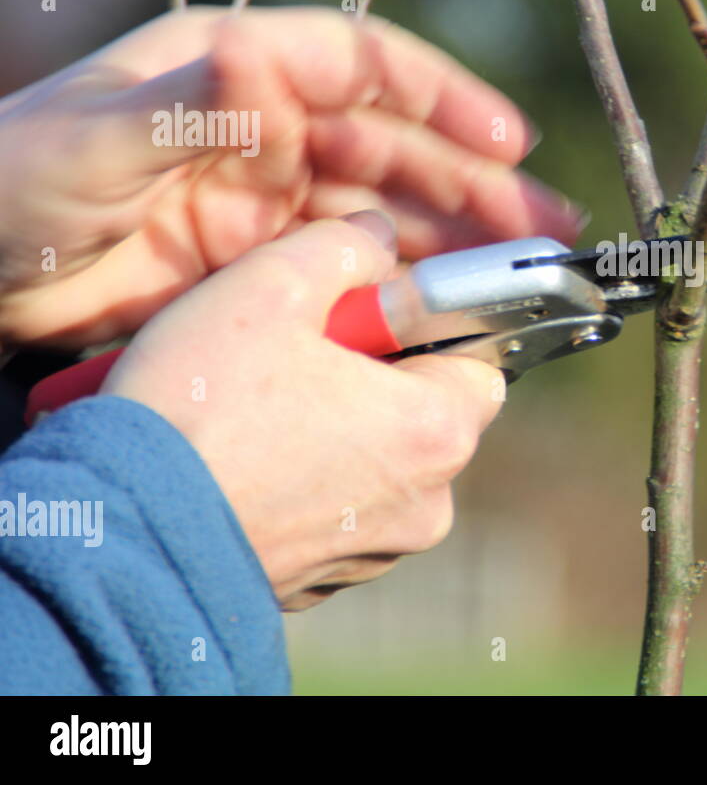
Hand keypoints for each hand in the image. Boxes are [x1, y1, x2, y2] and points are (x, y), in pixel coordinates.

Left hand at [0, 6, 581, 348]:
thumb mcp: (88, 143)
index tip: (508, 140)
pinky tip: (447, 310)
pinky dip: (403, 286)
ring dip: (457, 239)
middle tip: (545, 229)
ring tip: (522, 274)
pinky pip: (354, 268)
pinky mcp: (265, 261)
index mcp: (239, 68)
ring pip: (389, 211)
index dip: (445, 98)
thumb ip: (181, 107)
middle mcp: (270, 125)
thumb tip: (260, 58)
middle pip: (397, 147)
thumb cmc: (11, 187)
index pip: (366, 67)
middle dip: (477, 184)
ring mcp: (272, 196)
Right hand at [103, 211, 502, 609]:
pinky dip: (300, 475)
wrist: (121, 535)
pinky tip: (241, 453)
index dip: (424, 320)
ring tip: (255, 401)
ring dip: (332, 421)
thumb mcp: (271, 287)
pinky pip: (331, 505)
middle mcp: (425, 501)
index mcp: (437, 429)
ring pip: (374, 457)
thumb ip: (344, 247)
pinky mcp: (324, 578)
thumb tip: (377, 239)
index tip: (369, 308)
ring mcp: (376, 548)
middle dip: (369, 370)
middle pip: (422, 406)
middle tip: (297, 348)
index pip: (475, 354)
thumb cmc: (199, 409)